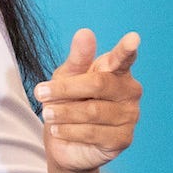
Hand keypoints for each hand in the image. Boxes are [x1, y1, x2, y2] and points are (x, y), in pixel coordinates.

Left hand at [34, 28, 141, 172]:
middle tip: (40, 93)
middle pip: (98, 84)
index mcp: (117, 71)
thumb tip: (85, 32)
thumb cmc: (68, 101)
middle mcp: (129, 91)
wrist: (63, 140)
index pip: (124, 58)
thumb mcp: (66, 77)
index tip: (133, 38)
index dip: (127, 49)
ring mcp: (130, 116)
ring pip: (93, 111)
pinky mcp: (123, 139)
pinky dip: (69, 131)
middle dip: (65, 89)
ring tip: (48, 114)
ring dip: (63, 113)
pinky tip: (58, 130)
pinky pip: (93, 133)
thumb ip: (77, 58)